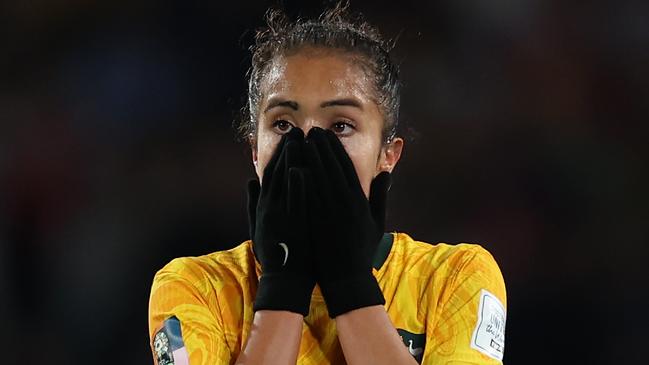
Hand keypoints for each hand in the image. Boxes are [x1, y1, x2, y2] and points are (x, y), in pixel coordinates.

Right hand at [247, 127, 314, 315]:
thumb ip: (253, 204)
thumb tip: (249, 181)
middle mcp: (271, 207)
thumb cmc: (276, 255)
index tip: (289, 136)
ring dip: (293, 160)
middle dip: (288, 148)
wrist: (285, 281)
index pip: (271, 172)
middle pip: (279, 171)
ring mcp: (281, 216)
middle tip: (299, 130)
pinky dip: (297, 186)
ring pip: (286, 183)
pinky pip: (295, 202)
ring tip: (303, 140)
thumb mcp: (258, 228)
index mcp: (265, 205)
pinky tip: (301, 169)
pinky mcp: (293, 227)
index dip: (280, 152)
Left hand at [304, 127, 390, 317]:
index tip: (327, 136)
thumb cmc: (361, 251)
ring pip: (316, 177)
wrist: (346, 278)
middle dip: (320, 147)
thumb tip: (385, 173)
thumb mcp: (376, 222)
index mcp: (358, 200)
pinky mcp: (314, 221)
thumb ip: (380, 196)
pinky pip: (306, 195)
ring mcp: (328, 212)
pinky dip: (299, 178)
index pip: (346, 167)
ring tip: (300, 141)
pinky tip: (291, 164)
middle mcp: (344, 203)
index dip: (335, 149)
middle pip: (329, 167)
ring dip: (308, 157)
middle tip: (311, 131)